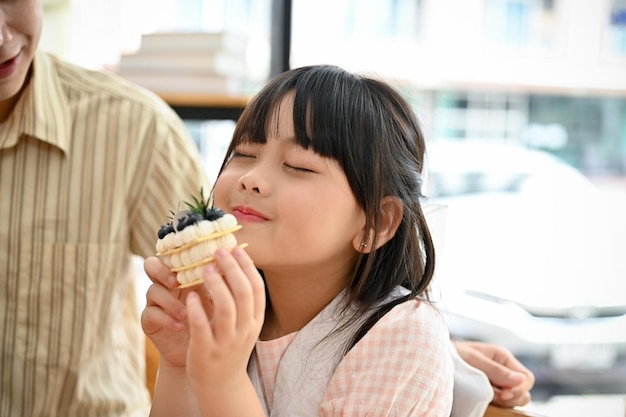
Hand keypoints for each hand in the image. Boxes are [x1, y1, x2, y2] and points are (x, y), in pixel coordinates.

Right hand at [140, 256, 212, 367]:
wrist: (203, 352)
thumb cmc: (213, 320)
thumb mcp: (219, 300)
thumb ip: (222, 281)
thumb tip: (236, 258)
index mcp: (185, 275)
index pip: (174, 255)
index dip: (179, 254)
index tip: (196, 262)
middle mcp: (168, 285)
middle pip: (152, 266)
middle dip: (162, 271)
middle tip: (176, 282)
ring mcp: (157, 301)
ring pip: (152, 290)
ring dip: (170, 301)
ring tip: (185, 314)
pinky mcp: (149, 320)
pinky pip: (150, 313)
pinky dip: (165, 318)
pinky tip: (179, 325)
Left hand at [185, 247, 265, 393]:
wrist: (221, 384)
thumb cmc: (230, 346)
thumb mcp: (243, 323)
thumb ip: (241, 299)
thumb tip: (234, 264)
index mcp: (255, 320)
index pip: (256, 288)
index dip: (247, 266)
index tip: (236, 249)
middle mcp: (244, 330)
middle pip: (242, 293)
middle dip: (231, 269)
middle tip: (218, 252)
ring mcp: (226, 342)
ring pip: (226, 308)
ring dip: (216, 285)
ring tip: (204, 269)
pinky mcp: (206, 351)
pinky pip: (202, 327)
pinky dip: (197, 310)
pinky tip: (191, 296)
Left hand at [454, 341, 534, 407]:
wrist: (436, 359)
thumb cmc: (452, 354)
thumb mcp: (473, 359)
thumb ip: (496, 370)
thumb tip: (520, 380)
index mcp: (503, 358)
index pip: (527, 378)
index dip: (519, 389)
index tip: (503, 394)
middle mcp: (503, 370)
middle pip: (524, 391)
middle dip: (512, 397)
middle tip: (493, 395)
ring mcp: (497, 382)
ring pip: (514, 399)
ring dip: (504, 401)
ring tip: (485, 395)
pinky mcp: (489, 392)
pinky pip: (501, 403)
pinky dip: (496, 403)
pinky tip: (483, 399)